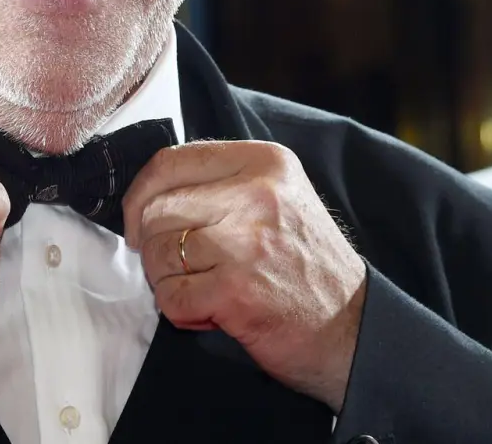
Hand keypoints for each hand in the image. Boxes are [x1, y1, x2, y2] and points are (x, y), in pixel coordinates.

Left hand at [121, 140, 367, 410]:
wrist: (351, 329)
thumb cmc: (306, 265)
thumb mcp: (279, 198)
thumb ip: (223, 183)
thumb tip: (151, 191)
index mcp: (264, 162)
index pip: (170, 162)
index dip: (141, 194)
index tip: (139, 221)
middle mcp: (257, 194)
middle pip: (158, 208)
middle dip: (151, 243)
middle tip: (174, 264)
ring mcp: (246, 243)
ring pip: (157, 251)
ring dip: (165, 278)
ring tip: (199, 287)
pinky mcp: (236, 291)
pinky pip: (170, 295)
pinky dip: (179, 308)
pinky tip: (207, 309)